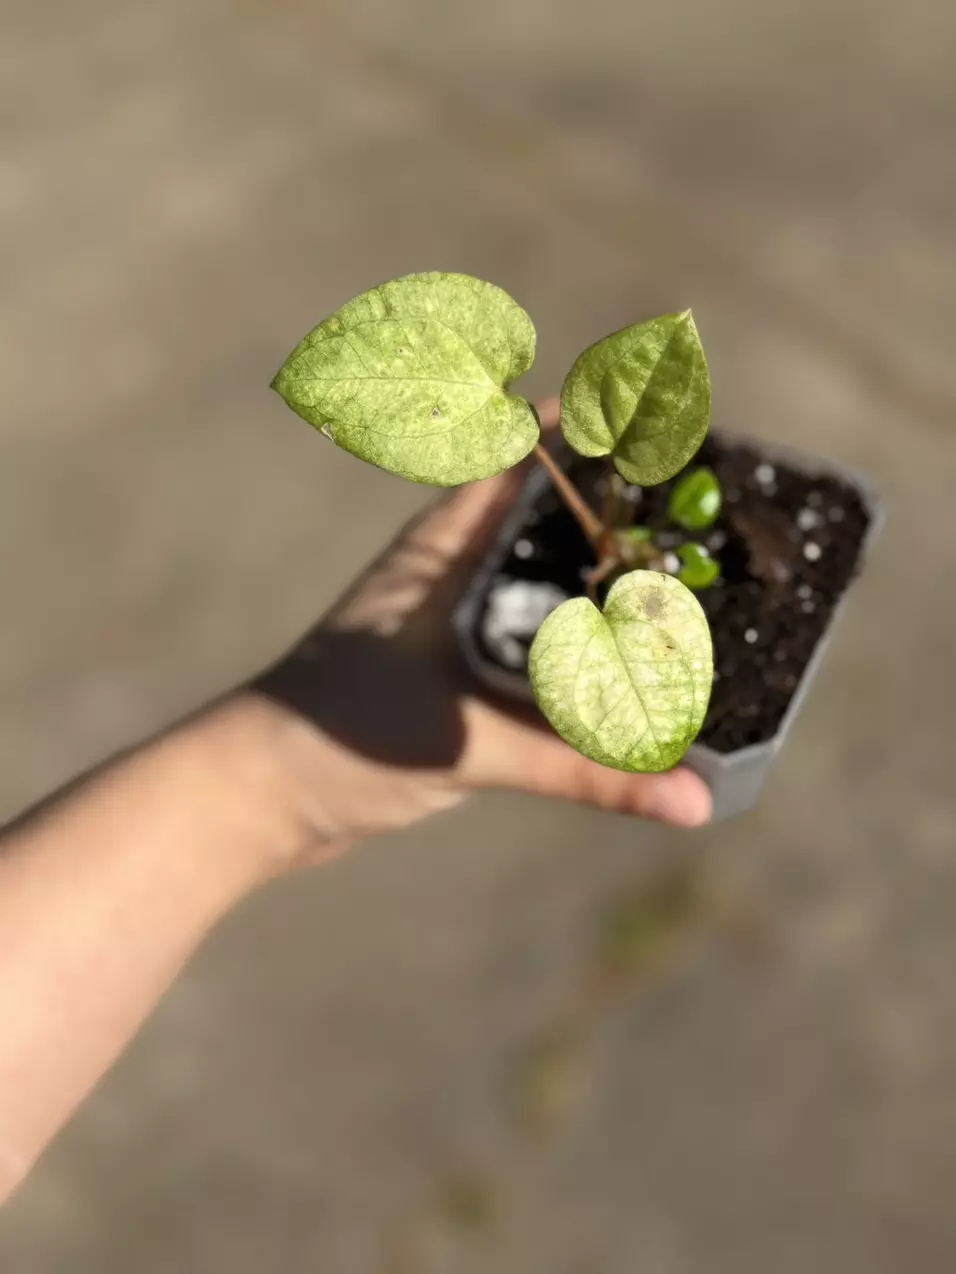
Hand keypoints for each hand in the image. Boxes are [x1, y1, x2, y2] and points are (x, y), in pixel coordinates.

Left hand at [253, 397, 710, 864]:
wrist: (259, 794)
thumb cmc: (340, 737)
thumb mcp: (468, 743)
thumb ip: (584, 768)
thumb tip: (695, 801)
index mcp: (446, 550)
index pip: (523, 457)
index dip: (586, 429)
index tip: (659, 415)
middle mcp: (452, 573)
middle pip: (545, 518)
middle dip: (614, 508)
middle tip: (701, 505)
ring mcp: (451, 622)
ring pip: (538, 582)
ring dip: (596, 579)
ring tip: (683, 579)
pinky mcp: (453, 675)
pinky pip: (531, 643)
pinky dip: (577, 645)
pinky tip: (622, 660)